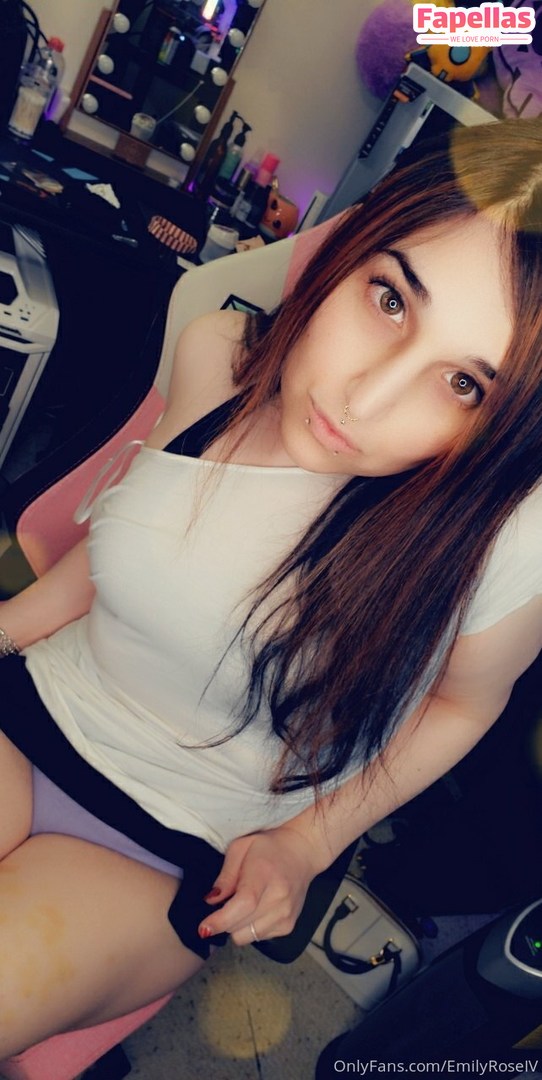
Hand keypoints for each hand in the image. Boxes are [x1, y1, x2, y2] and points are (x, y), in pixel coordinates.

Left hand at [198, 825, 321, 946]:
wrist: (302, 852)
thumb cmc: (269, 847)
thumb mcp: (240, 848)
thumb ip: (225, 875)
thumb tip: (211, 901)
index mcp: (265, 875)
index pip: (243, 905)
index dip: (221, 920)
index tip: (204, 928)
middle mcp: (278, 898)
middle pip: (240, 926)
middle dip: (224, 921)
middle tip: (226, 902)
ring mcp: (286, 915)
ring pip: (246, 937)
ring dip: (237, 926)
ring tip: (243, 904)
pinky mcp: (288, 926)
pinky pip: (258, 937)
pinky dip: (250, 927)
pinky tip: (256, 909)